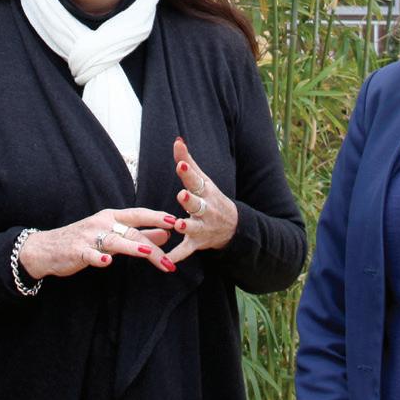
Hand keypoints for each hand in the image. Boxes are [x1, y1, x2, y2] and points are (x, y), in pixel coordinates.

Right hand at [19, 208, 175, 278]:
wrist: (47, 247)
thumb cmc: (84, 239)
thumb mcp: (112, 233)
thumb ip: (139, 233)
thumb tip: (166, 232)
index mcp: (112, 217)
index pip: (139, 214)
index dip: (157, 217)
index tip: (176, 221)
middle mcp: (102, 223)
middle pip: (132, 231)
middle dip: (153, 245)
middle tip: (170, 260)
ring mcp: (89, 236)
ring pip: (114, 240)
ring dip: (131, 245)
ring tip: (147, 251)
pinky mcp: (77, 251)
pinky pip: (89, 254)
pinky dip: (98, 258)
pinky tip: (107, 262)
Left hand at [166, 136, 237, 265]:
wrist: (233, 227)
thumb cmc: (211, 198)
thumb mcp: (203, 180)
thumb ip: (187, 161)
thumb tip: (177, 139)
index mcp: (205, 192)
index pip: (196, 180)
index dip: (187, 172)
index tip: (179, 165)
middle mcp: (205, 210)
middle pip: (197, 204)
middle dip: (190, 200)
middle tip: (182, 195)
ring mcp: (202, 227)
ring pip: (192, 227)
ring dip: (185, 226)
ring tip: (178, 225)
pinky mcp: (197, 243)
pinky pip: (186, 250)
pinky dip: (177, 255)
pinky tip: (167, 260)